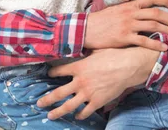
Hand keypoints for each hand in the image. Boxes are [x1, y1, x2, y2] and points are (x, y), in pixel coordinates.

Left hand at [37, 47, 159, 120]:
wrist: (128, 66)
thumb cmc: (114, 55)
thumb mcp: (96, 51)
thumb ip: (86, 55)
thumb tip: (84, 51)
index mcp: (78, 67)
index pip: (58, 71)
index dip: (52, 73)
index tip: (48, 74)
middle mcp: (79, 82)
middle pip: (58, 93)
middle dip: (46, 100)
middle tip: (39, 103)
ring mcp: (87, 93)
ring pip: (68, 106)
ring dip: (57, 112)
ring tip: (51, 115)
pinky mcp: (97, 101)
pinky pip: (85, 111)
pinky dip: (80, 115)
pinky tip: (77, 116)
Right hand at [85, 0, 167, 51]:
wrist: (86, 29)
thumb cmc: (102, 20)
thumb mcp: (117, 9)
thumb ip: (131, 9)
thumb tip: (144, 11)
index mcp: (130, 5)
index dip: (165, 0)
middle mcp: (131, 13)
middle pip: (157, 13)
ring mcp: (128, 25)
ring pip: (154, 26)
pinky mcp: (124, 37)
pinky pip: (144, 41)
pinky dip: (156, 45)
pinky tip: (164, 48)